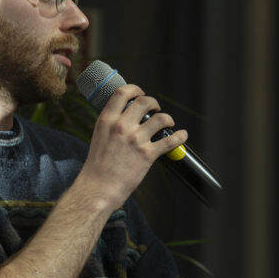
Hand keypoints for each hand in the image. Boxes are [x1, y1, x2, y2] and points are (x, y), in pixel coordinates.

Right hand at [79, 84, 186, 209]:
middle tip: (156, 110)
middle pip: (144, 102)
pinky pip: (170, 140)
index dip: (135, 89)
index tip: (141, 93)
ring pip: (161, 119)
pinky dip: (179, 136)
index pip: (123, 93)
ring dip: (167, 119)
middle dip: (154, 103)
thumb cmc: (97, 166)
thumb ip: (111, 124)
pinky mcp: (147, 154)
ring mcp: (135, 139)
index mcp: (106, 120)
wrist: (98, 188)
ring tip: (167, 123)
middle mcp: (121, 126)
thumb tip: (126, 117)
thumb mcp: (99, 136)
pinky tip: (181, 135)